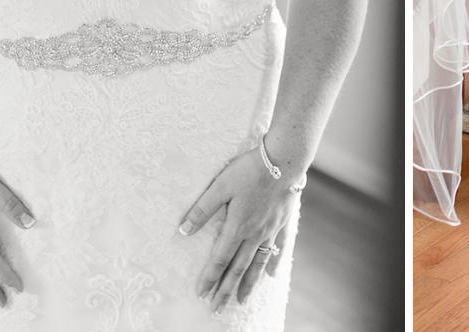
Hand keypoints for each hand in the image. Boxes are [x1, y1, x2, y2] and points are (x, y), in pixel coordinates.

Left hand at [180, 148, 300, 313]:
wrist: (284, 159)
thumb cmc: (250, 169)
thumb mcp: (220, 185)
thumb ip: (202, 209)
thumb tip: (183, 229)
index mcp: (237, 227)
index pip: (220, 260)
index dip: (210, 278)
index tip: (201, 293)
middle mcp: (255, 234)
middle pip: (238, 268)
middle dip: (226, 290)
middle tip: (217, 308)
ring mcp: (271, 230)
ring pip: (258, 264)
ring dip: (248, 283)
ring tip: (241, 300)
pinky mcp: (282, 222)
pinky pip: (278, 249)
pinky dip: (274, 263)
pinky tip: (272, 275)